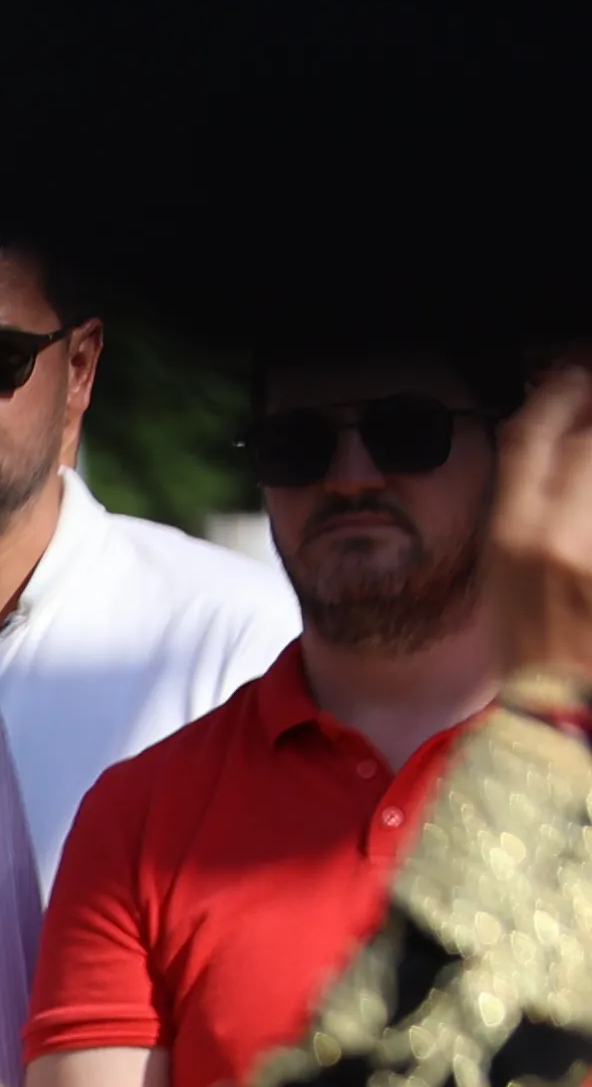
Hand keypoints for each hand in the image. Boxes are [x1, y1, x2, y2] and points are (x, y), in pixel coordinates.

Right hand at [491, 366, 591, 693]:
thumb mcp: (502, 566)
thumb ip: (527, 505)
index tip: (571, 381)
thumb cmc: (527, 644)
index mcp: (511, 534)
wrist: (557, 705)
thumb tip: (555, 453)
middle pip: (585, 443)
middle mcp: (556, 537)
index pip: (529, 436)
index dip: (556, 396)